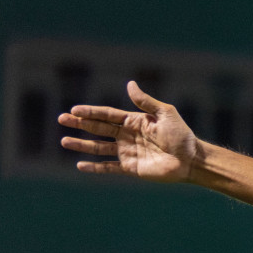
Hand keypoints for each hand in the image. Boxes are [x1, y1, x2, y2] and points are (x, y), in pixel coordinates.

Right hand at [57, 80, 202, 181]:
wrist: (191, 160)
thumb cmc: (181, 135)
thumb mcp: (165, 113)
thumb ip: (145, 102)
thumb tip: (129, 84)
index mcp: (134, 122)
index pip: (107, 115)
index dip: (91, 112)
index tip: (74, 110)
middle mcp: (127, 136)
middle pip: (98, 129)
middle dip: (80, 124)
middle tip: (61, 119)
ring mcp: (127, 152)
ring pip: (99, 148)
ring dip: (82, 144)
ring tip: (64, 141)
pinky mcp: (131, 168)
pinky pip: (108, 168)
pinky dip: (94, 167)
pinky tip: (79, 165)